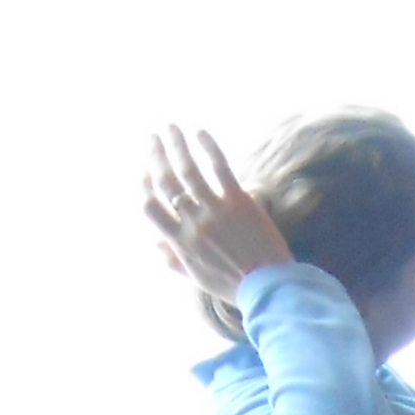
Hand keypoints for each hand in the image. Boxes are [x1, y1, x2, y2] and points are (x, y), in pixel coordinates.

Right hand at [141, 125, 293, 306]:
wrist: (269, 286)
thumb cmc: (234, 285)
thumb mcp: (199, 278)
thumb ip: (176, 261)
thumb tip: (157, 246)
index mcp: (180, 243)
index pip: (151, 208)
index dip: (145, 187)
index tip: (145, 173)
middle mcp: (193, 223)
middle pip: (166, 182)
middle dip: (155, 156)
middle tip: (152, 138)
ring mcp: (215, 210)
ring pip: (188, 169)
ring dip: (176, 144)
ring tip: (171, 128)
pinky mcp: (238, 200)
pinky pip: (219, 167)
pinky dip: (208, 147)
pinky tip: (200, 133)